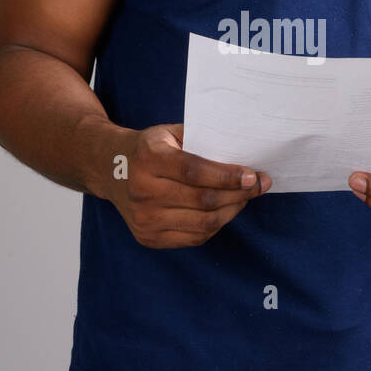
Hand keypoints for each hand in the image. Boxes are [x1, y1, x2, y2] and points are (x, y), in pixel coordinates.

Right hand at [109, 123, 271, 248]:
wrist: (110, 169)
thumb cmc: (149, 148)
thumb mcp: (170, 133)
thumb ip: (202, 140)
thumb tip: (245, 154)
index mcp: (149, 158)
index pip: (194, 171)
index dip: (227, 176)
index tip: (253, 176)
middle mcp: (143, 191)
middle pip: (203, 200)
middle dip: (239, 194)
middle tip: (259, 185)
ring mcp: (144, 218)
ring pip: (203, 223)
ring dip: (232, 211)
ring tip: (245, 198)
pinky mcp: (148, 237)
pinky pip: (194, 237)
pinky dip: (216, 225)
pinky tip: (225, 211)